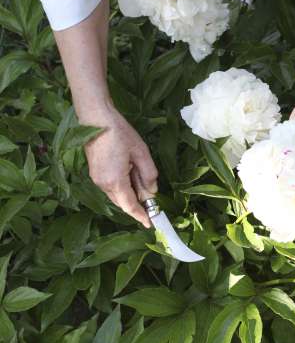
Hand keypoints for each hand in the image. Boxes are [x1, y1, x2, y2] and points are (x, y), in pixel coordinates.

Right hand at [83, 106, 157, 227]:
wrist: (95, 119)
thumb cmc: (120, 133)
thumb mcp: (141, 152)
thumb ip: (148, 174)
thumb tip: (151, 191)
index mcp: (115, 181)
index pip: (130, 206)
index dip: (140, 216)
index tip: (150, 224)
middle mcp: (103, 184)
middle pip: (122, 203)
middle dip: (137, 205)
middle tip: (151, 201)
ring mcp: (96, 179)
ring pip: (116, 195)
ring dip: (129, 194)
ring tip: (141, 179)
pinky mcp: (94, 173)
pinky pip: (110, 187)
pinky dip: (122, 187)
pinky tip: (130, 174)